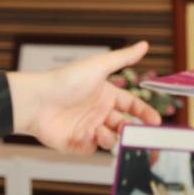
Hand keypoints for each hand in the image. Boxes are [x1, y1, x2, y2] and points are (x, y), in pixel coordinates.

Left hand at [9, 41, 160, 152]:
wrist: (37, 101)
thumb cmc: (65, 80)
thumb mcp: (98, 66)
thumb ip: (123, 58)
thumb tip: (144, 45)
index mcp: (106, 94)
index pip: (132, 105)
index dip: (145, 113)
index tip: (156, 121)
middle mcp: (98, 111)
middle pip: (124, 125)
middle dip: (133, 131)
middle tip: (139, 136)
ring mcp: (87, 127)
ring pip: (110, 139)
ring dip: (112, 138)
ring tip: (104, 133)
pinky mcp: (75, 142)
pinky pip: (91, 149)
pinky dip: (93, 145)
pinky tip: (89, 136)